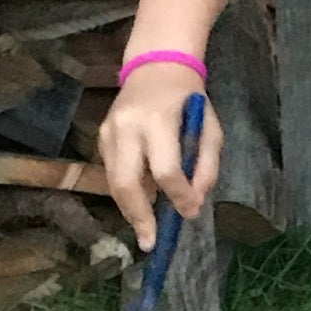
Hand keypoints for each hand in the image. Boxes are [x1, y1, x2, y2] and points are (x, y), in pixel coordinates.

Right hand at [97, 63, 218, 242]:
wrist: (155, 68)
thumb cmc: (188, 100)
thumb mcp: (210, 128)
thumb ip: (206, 166)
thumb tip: (193, 204)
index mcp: (158, 120)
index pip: (166, 170)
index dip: (179, 196)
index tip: (190, 212)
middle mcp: (127, 126)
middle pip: (127, 183)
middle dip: (139, 217)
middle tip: (150, 243)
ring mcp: (108, 131)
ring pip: (113, 183)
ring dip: (130, 210)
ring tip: (146, 228)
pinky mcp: (100, 136)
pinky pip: (111, 172)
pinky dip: (125, 191)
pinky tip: (141, 199)